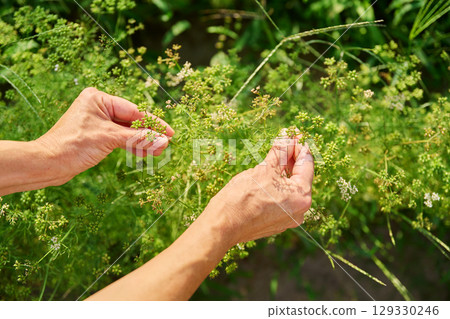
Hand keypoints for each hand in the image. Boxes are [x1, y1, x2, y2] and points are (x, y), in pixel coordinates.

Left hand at [35, 87, 173, 183]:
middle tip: (166, 144)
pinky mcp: (96, 135)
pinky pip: (119, 139)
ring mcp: (97, 121)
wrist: (48, 163)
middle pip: (131, 121)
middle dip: (148, 134)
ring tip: (158, 152)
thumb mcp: (109, 138)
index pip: (133, 111)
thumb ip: (138, 139)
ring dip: (142, 142)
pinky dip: (131, 146)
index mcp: (98, 99)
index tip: (170, 132)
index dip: (153, 123)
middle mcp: (98, 107)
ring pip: (126, 131)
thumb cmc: (73, 145)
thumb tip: (164, 142)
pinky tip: (145, 152)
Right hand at [204, 136, 313, 244]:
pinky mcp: (275, 223)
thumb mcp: (264, 169)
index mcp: (302, 196)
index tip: (293, 133)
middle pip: (300, 177)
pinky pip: (282, 200)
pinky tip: (268, 175)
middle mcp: (300, 211)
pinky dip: (277, 186)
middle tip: (285, 140)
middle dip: (292, 158)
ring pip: (290, 189)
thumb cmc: (243, 196)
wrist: (223, 224)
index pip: (306, 164)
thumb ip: (280, 152)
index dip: (299, 146)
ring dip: (284, 171)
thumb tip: (288, 137)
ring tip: (275, 155)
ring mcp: (288, 219)